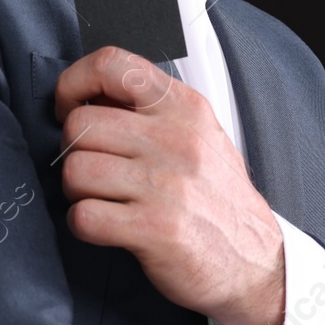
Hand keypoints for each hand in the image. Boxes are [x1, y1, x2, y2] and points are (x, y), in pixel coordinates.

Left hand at [53, 46, 285, 324]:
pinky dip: (83, 224)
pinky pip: (84, 216)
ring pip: (75, 170)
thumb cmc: (216, 197)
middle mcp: (176, 138)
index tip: (69, 108)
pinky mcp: (155, 229)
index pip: (112, 64)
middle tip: (91, 169)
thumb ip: (150, 109)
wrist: (255, 261)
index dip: (73, 83)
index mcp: (185, 106)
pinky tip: (106, 226)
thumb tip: (86, 95)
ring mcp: (166, 184)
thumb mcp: (199, 134)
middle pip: (80, 124)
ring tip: (100, 199)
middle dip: (72, 151)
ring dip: (75, 190)